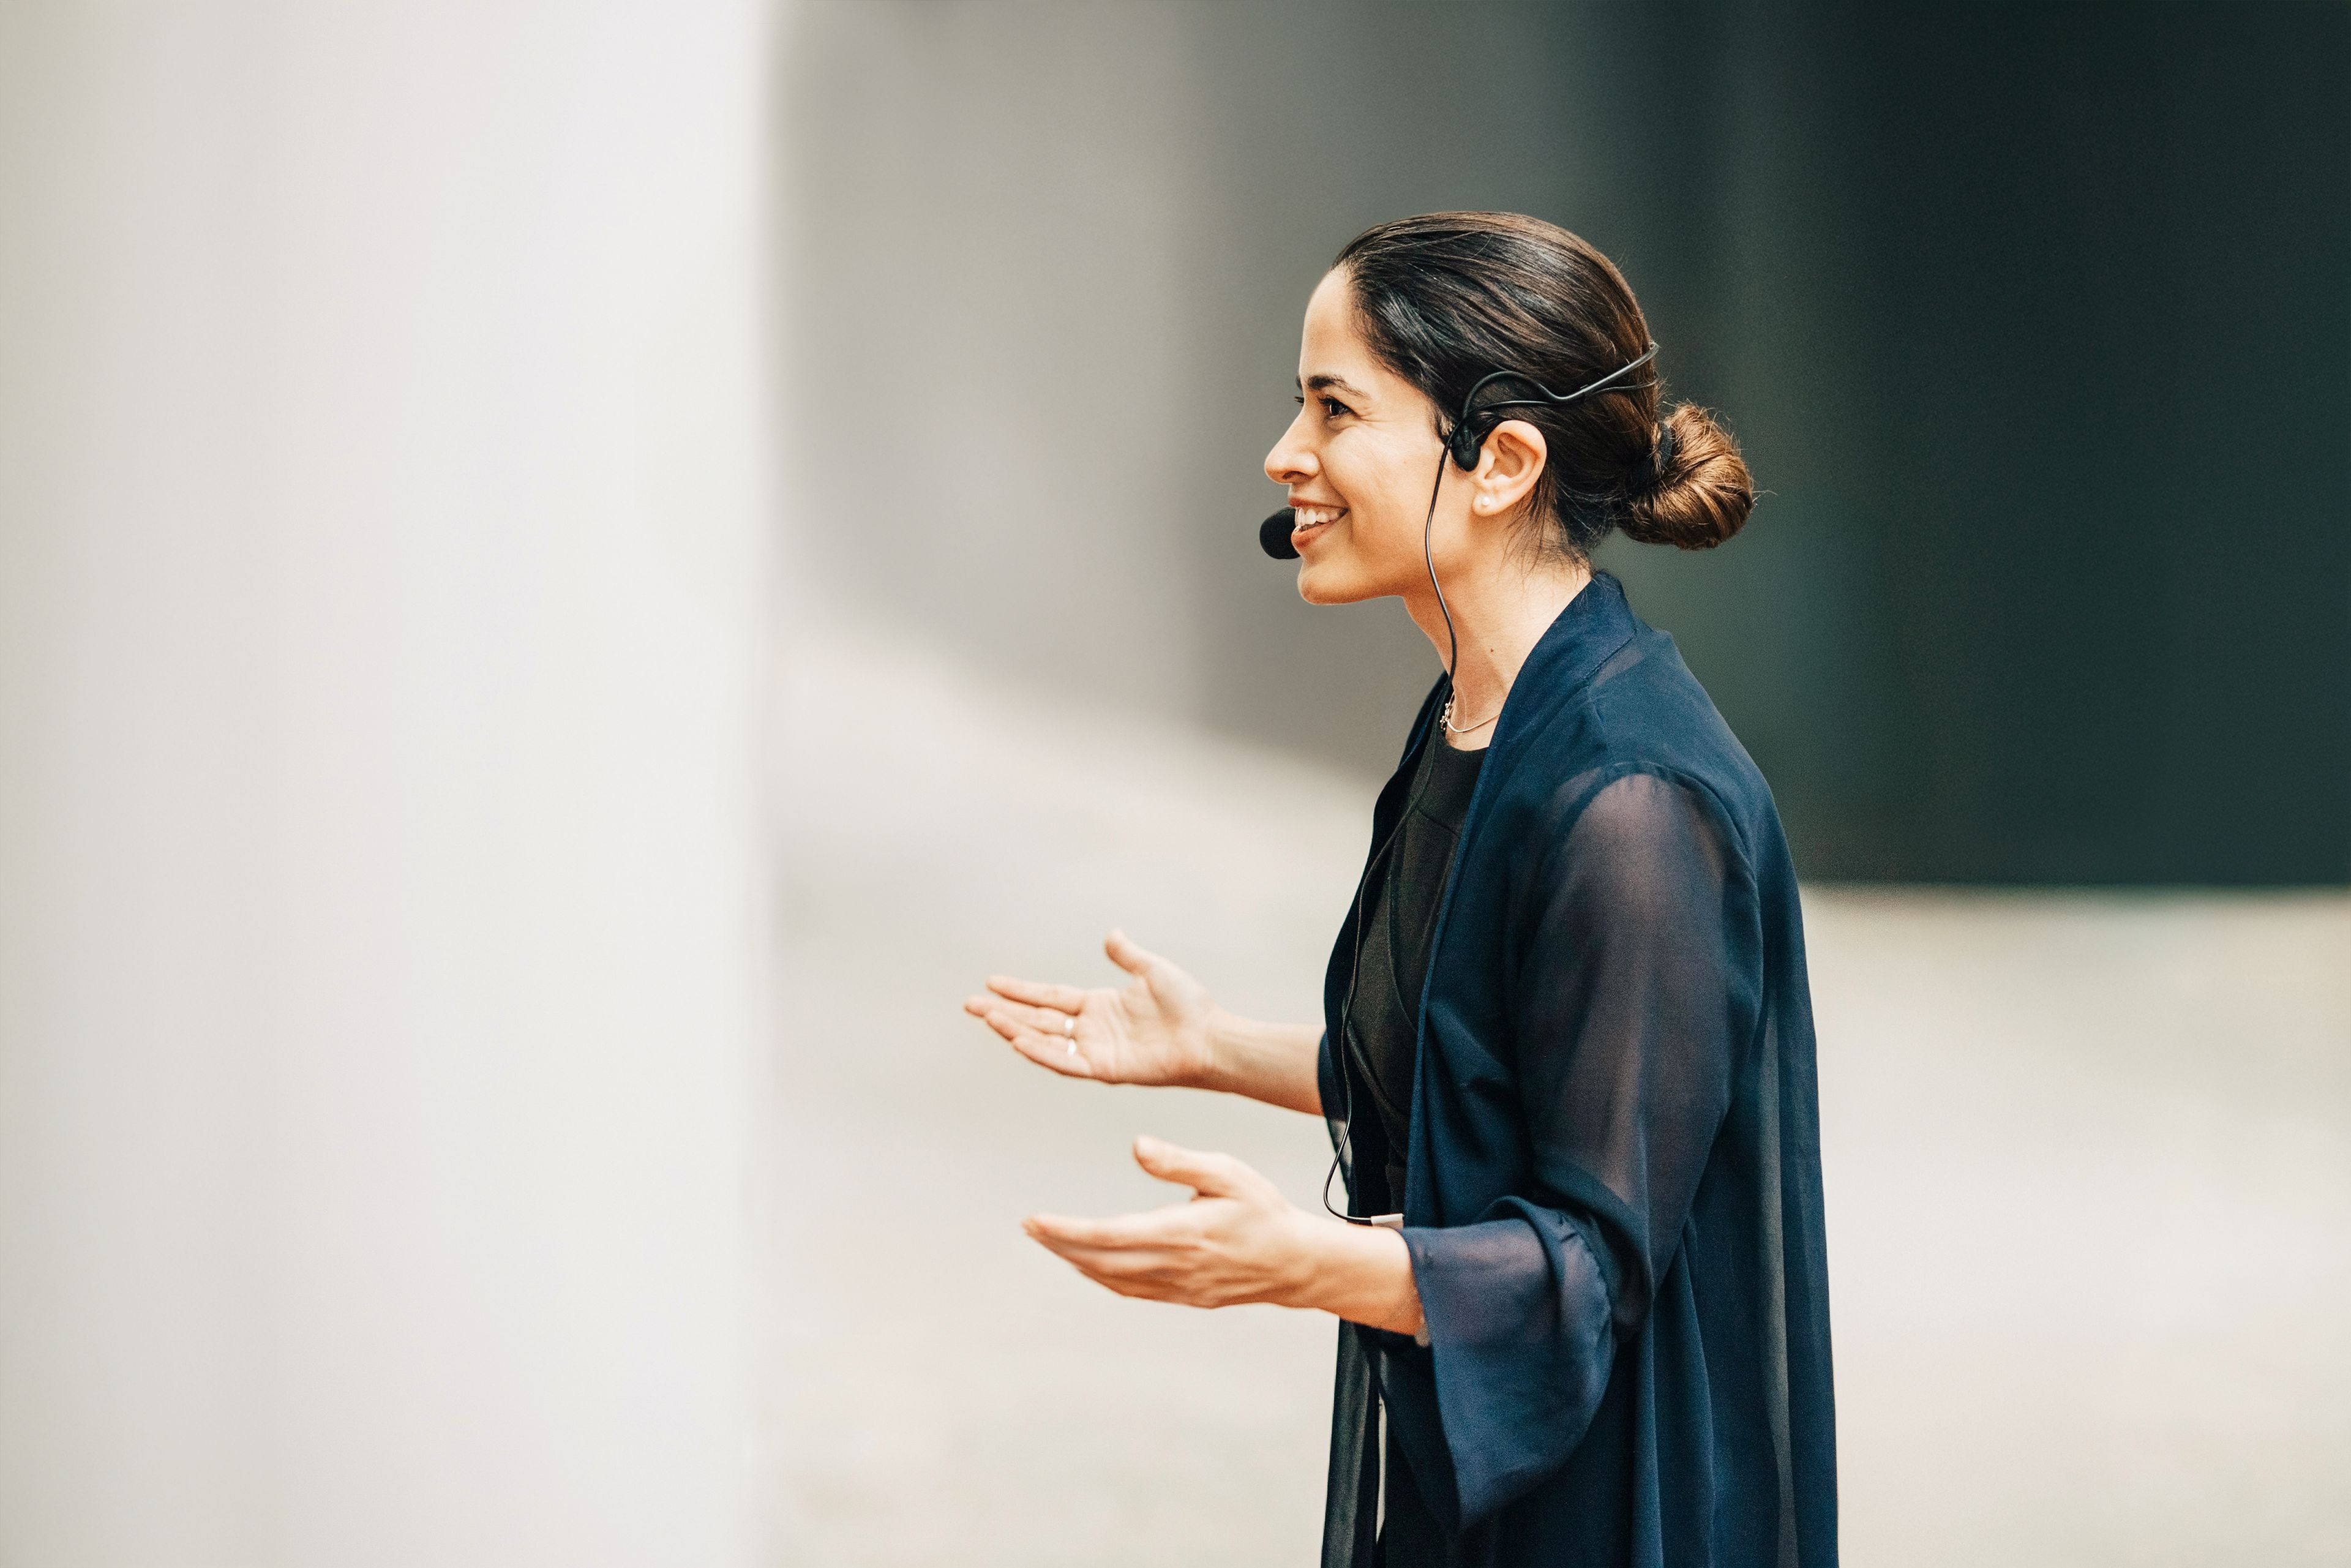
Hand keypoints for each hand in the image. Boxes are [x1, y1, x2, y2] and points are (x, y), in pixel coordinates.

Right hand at [964, 929, 1214, 1086]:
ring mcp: (1096, 1050)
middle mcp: (1091, 1029)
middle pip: (1038, 1019)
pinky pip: (1066, 1062)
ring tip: (987, 1018)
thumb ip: (1127, 955)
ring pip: (1045, 1040)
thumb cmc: (1187, 1005)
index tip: (991, 982)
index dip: (1020, 990)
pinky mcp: (1105, 1069)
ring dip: (1015, 1029)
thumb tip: (1111, 934)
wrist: (1210, 1035)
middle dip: (1003, 1012)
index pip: (1049, 997)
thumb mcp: (1152, 970)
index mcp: (1099, 1005)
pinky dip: (1041, 1052)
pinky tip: (1017, 1040)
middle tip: (969, 1005)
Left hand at [1022, 1136, 1313, 1308]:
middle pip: (1100, 1263)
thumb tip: (1136, 1145)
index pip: (1109, 1235)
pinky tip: (1088, 1265)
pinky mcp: (1184, 1298)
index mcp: (1182, 1232)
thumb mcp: (1227, 1172)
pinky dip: (1103, 1278)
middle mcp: (1175, 1266)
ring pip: (1112, 1281)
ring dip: (1076, 1263)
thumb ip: (1179, 1161)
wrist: (1296, 1262)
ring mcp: (1178, 1288)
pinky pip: (1132, 1292)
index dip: (1066, 1231)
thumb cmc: (1263, 1210)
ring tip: (1050, 1242)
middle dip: (1060, 1246)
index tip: (1036, 1220)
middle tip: (1030, 1228)